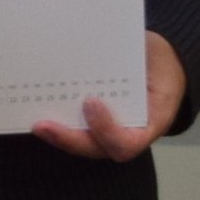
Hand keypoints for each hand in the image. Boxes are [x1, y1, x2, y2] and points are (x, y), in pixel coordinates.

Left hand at [33, 33, 182, 161]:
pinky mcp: (92, 121)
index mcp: (149, 124)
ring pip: (80, 143)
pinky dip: (57, 120)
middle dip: (68, 139)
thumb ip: (141, 62)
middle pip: (94, 148)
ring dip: (57, 135)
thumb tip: (107, 51)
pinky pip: (75, 127)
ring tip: (36, 123)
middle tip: (43, 125)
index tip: (91, 102)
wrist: (160, 64)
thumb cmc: (162, 65)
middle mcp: (125, 133)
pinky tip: (38, 106)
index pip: (125, 144)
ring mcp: (107, 129)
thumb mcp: (163, 64)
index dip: (106, 130)